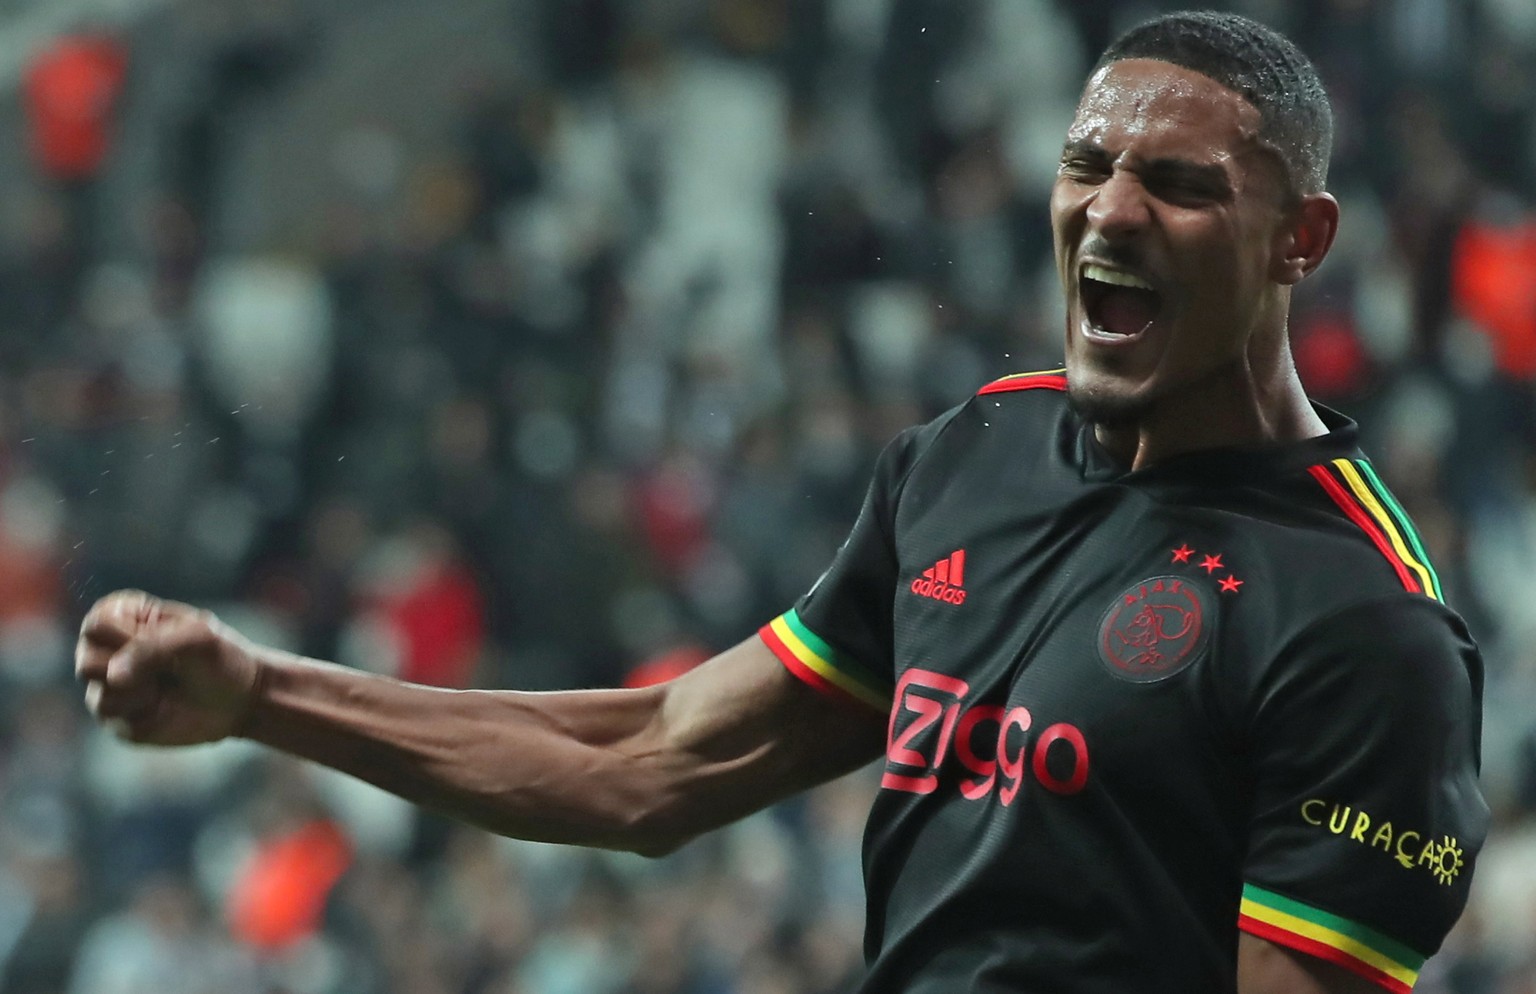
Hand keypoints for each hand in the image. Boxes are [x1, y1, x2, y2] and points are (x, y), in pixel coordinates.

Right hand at [75, 590, 265, 745]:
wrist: (241, 699)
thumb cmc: (220, 659)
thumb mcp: (196, 638)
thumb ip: (151, 647)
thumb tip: (113, 676)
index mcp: (124, 618)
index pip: (96, 625)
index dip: (127, 638)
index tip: (161, 640)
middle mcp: (108, 651)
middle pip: (85, 661)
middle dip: (133, 668)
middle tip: (168, 668)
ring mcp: (109, 686)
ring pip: (98, 694)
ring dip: (140, 693)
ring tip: (165, 687)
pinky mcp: (116, 718)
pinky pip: (111, 718)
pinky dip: (142, 713)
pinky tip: (163, 707)